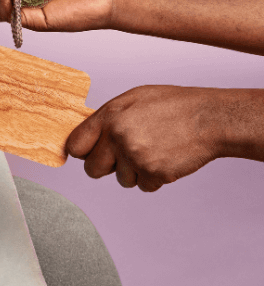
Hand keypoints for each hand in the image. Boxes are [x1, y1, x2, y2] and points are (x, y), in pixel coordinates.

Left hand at [66, 86, 222, 191]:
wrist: (209, 118)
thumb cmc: (173, 106)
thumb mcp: (133, 99)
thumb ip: (106, 117)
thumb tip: (86, 135)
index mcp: (109, 117)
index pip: (75, 145)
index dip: (82, 152)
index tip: (88, 153)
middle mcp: (118, 137)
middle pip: (92, 170)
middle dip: (105, 167)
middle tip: (123, 156)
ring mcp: (135, 157)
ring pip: (120, 180)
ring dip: (134, 171)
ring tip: (153, 150)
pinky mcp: (154, 173)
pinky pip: (143, 186)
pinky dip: (153, 178)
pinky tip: (164, 158)